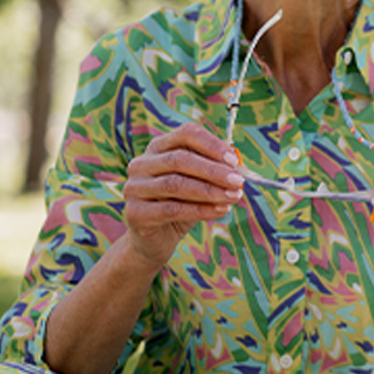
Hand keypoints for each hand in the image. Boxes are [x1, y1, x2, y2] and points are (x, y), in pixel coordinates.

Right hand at [121, 122, 243, 269]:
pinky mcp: (135, 213)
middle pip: (179, 159)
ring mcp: (134, 188)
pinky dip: (201, 210)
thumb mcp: (199, 182)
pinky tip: (221, 210)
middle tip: (238, 181)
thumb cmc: (181, 203)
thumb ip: (215, 170)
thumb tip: (238, 165)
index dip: (211, 144)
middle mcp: (141, 163)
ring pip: (175, 184)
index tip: (234, 160)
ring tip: (234, 197)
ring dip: (210, 190)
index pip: (185, 134)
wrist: (156, 239)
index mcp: (158, 147)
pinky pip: (172, 209)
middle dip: (213, 170)